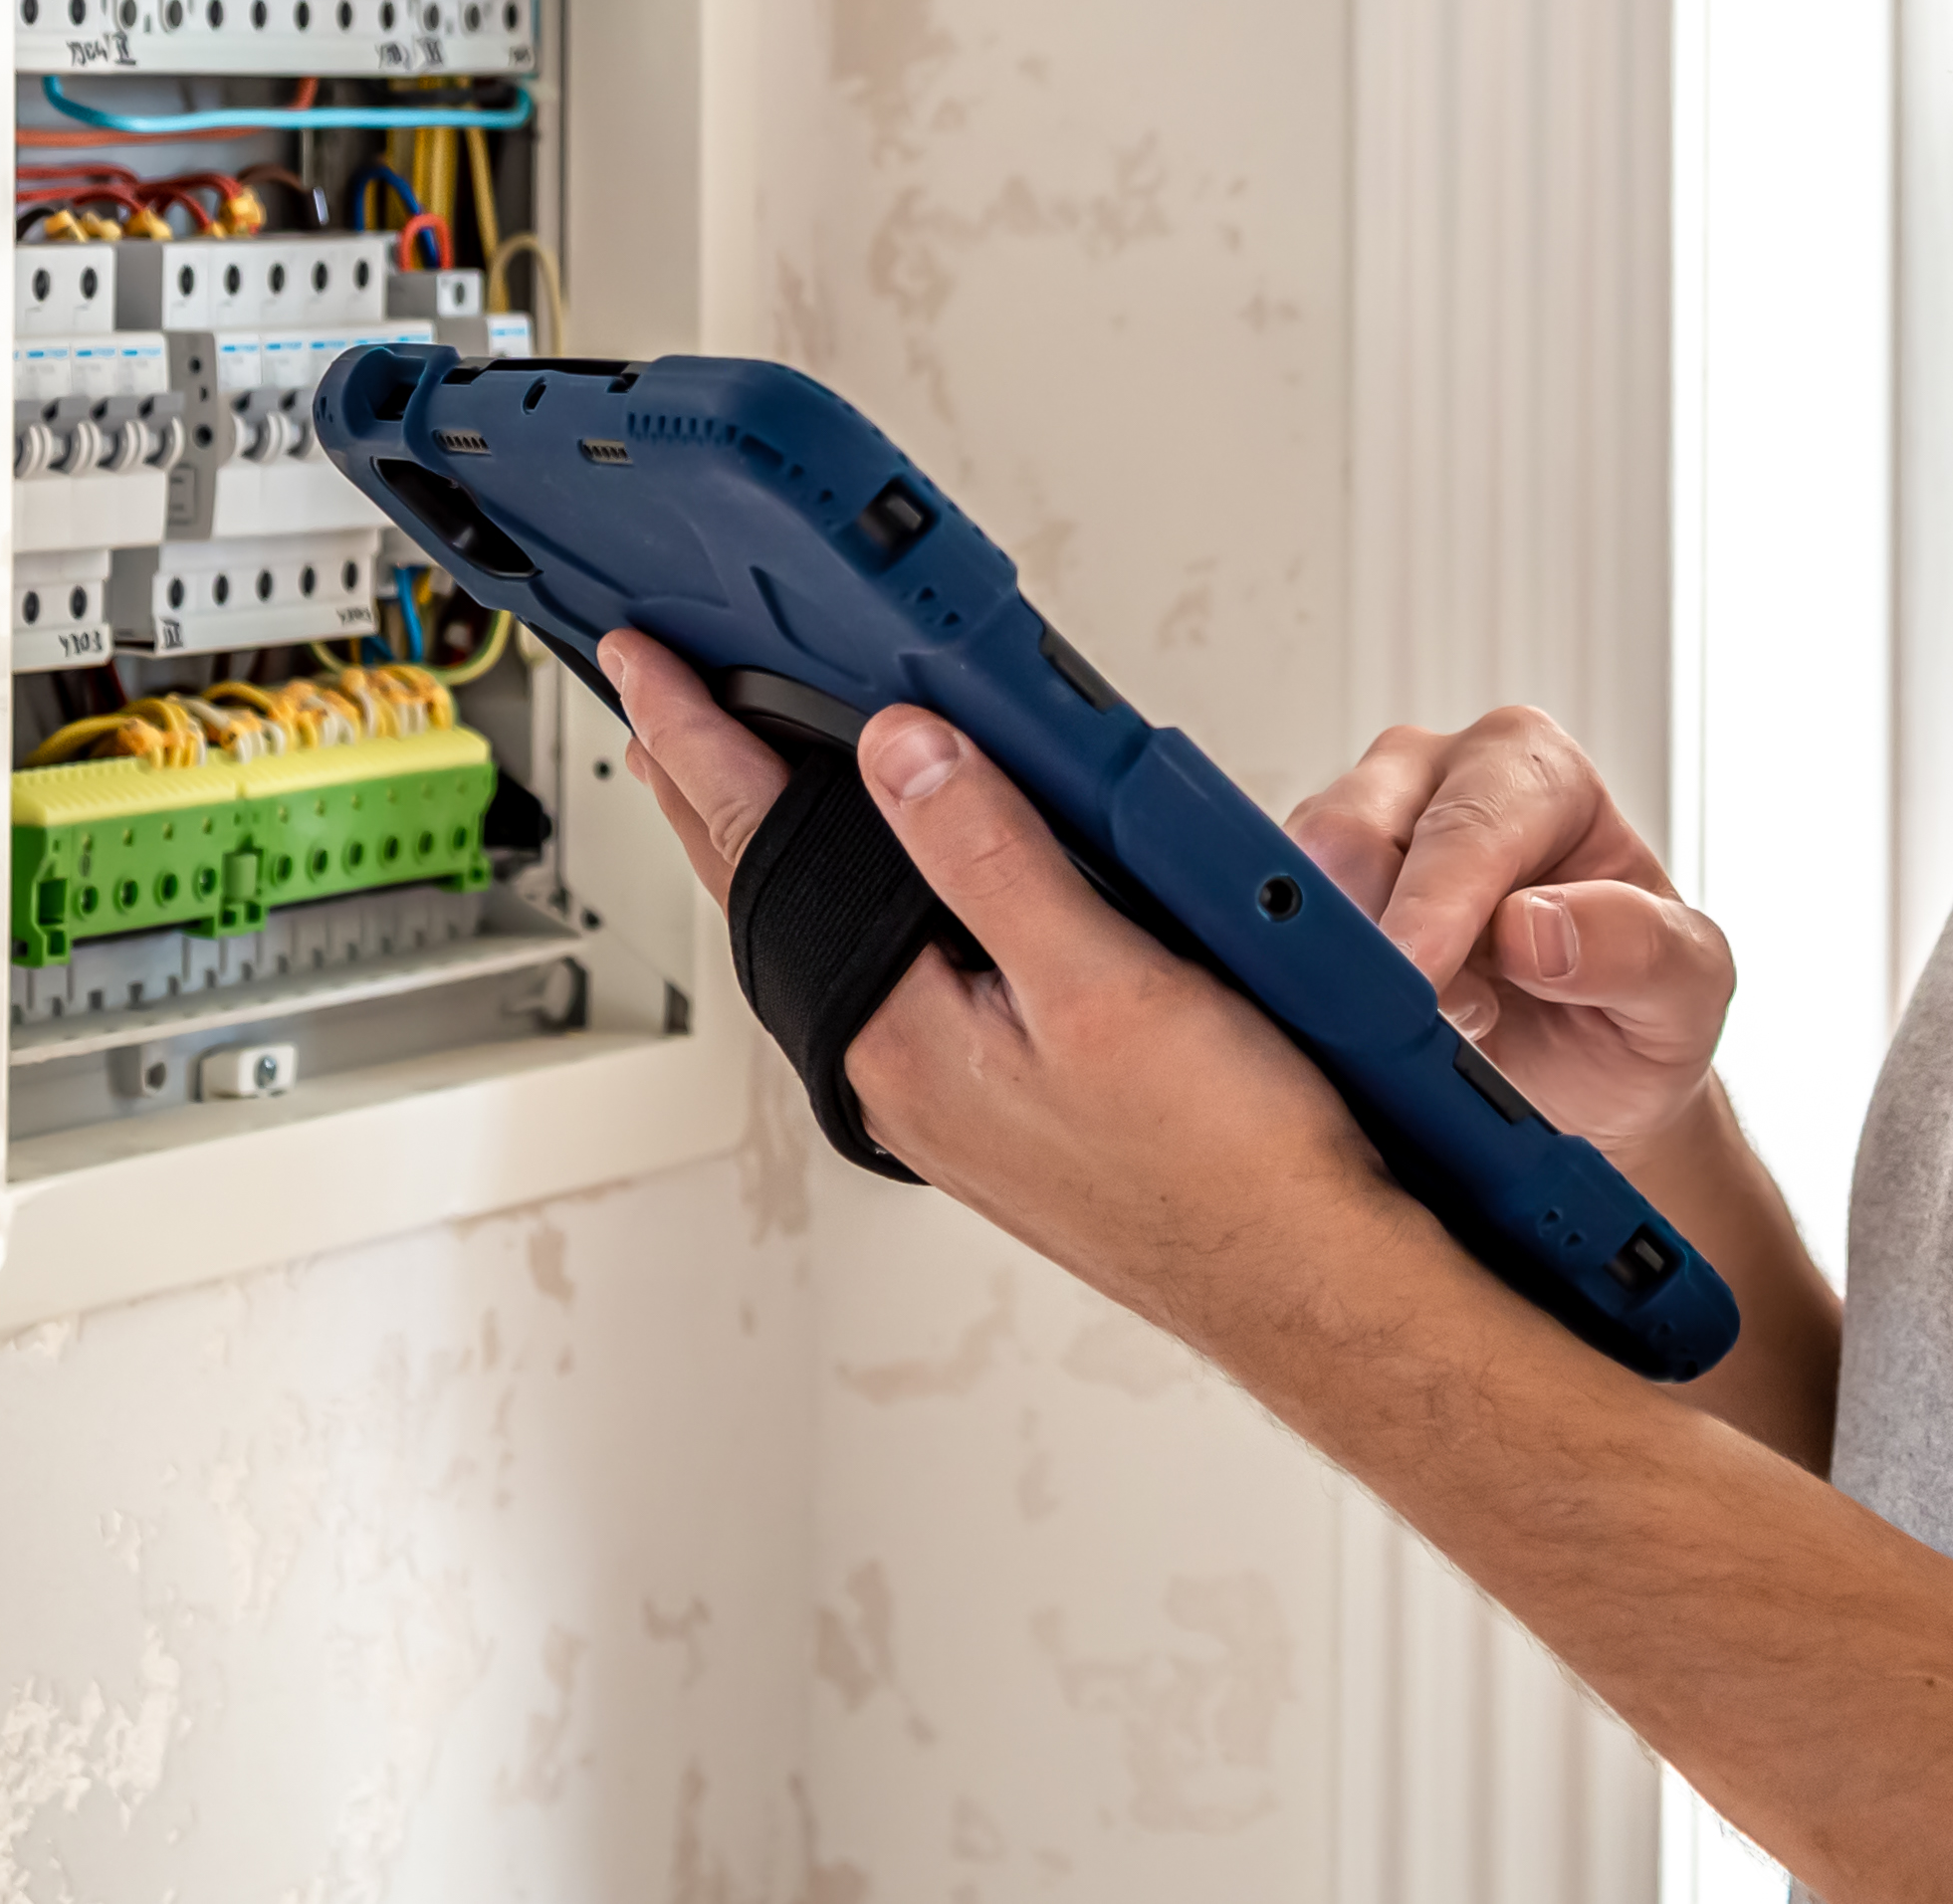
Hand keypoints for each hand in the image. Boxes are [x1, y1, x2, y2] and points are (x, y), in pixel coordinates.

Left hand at [597, 632, 1422, 1345]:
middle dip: (711, 795)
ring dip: (782, 852)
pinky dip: (861, 905)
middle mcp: (901, 1074)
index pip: (763, 851)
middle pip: (775, 900)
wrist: (1305, 1284)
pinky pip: (893, 978)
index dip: (698, 743)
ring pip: (831, 942)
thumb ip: (992, 856)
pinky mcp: (1002, 1108)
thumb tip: (896, 751)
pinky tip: (891, 892)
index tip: (647, 667)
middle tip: (662, 706)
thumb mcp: (1106, 979)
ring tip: (742, 783)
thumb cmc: (1228, 1165)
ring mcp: (947, 1098)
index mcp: (901, 1038)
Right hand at [1286, 703, 1733, 1152]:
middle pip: (1355, 828)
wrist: (1588, 1080)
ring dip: (1333, 968)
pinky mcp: (1304, 895)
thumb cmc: (1637, 1012)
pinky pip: (1266, 927)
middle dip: (1374, 935)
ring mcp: (1359, 831)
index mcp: (1533, 769)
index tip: (1416, 978)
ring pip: (1295, 876)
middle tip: (1420, 1029)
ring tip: (1406, 1038)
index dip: (1437, 903)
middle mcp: (1436, 776)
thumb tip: (1532, 928)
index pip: (1469, 822)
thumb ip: (1637, 948)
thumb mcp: (1687, 990)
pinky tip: (1341, 1032)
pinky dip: (1294, 983)